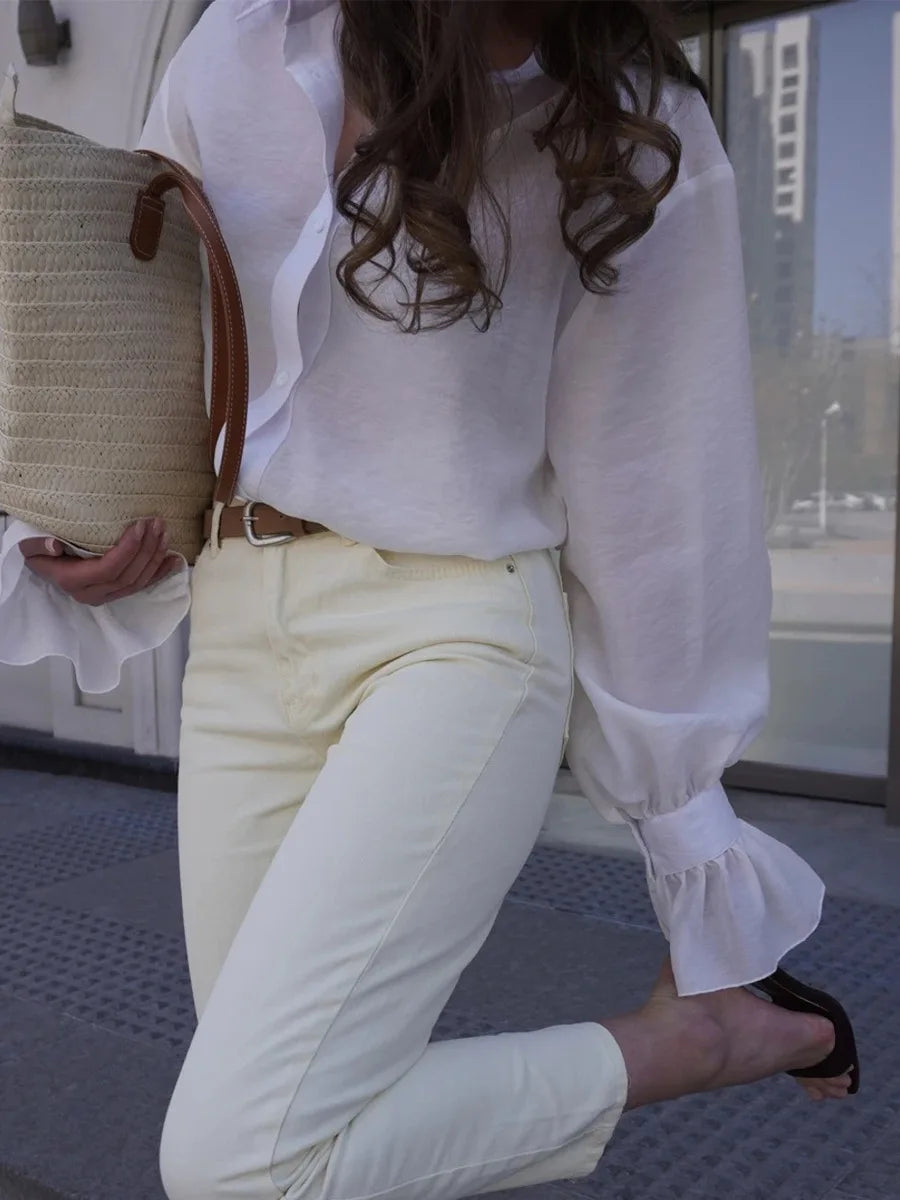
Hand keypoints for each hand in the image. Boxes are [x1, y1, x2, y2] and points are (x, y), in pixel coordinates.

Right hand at [20, 519, 180, 605]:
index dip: (127, 549)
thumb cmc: (40, 550)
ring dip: (155, 556)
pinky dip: (160, 572)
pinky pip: (142, 586)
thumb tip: (54, 546)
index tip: (139, 526)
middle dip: (146, 548)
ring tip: (165, 532)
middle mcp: (91, 594)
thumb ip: (37, 545)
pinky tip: (174, 560)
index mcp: (72, 581)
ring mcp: (105, 596)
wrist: (43, 564)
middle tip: (157, 523)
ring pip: (138, 581)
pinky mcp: (116, 593)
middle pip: (127, 575)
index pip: (107, 569)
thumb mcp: (30, 545)